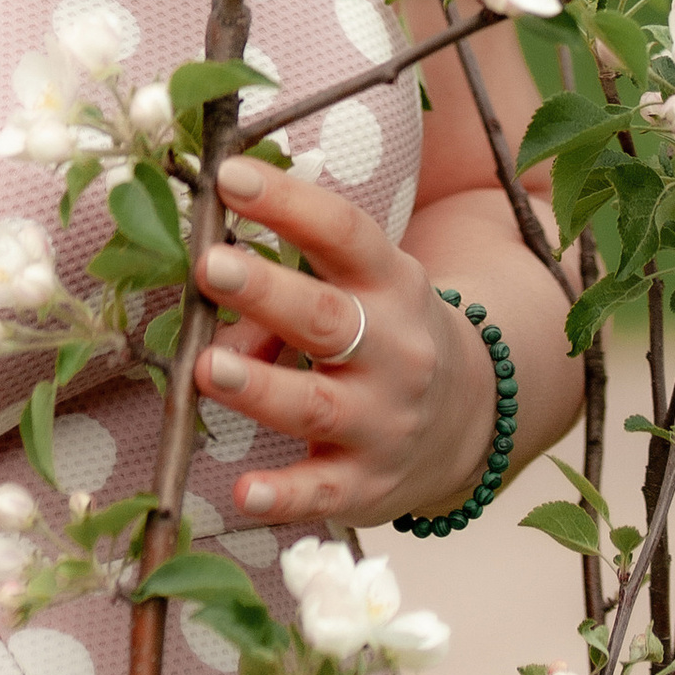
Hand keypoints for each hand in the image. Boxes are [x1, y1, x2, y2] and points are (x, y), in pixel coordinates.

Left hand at [192, 154, 493, 528]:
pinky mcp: (368, 484)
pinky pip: (323, 492)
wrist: (468, 418)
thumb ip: (286, 287)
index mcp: (390, 284)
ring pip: (319, 406)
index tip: (231, 176)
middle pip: (329, 319)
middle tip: (211, 266)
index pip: (343, 233)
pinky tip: (243, 494)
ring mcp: (383, 421)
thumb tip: (210, 309)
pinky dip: (284, 498)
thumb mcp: (358, 289)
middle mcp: (394, 351)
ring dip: (260, 388)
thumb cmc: (383, 330)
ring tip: (206, 367)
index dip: (289, 203)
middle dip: (268, 293)